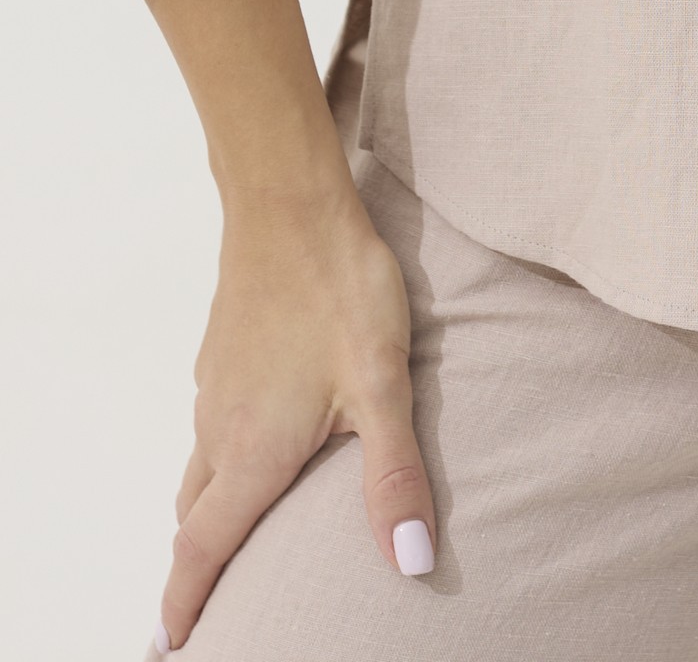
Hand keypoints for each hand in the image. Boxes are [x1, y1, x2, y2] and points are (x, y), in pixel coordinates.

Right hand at [154, 182, 435, 651]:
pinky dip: (219, 457)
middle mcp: (220, 424)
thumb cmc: (339, 287)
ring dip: (207, 511)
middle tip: (202, 605)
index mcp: (252, 449)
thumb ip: (394, 474)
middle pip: (195, 515)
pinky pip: (210, 423)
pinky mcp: (223, 349)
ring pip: (200, 467)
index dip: (183, 604)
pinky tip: (256, 442)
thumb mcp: (382, 383)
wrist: (290, 199)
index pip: (202, 548)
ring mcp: (215, 383)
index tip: (167, 647)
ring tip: (228, 538)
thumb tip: (410, 562)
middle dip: (195, 566)